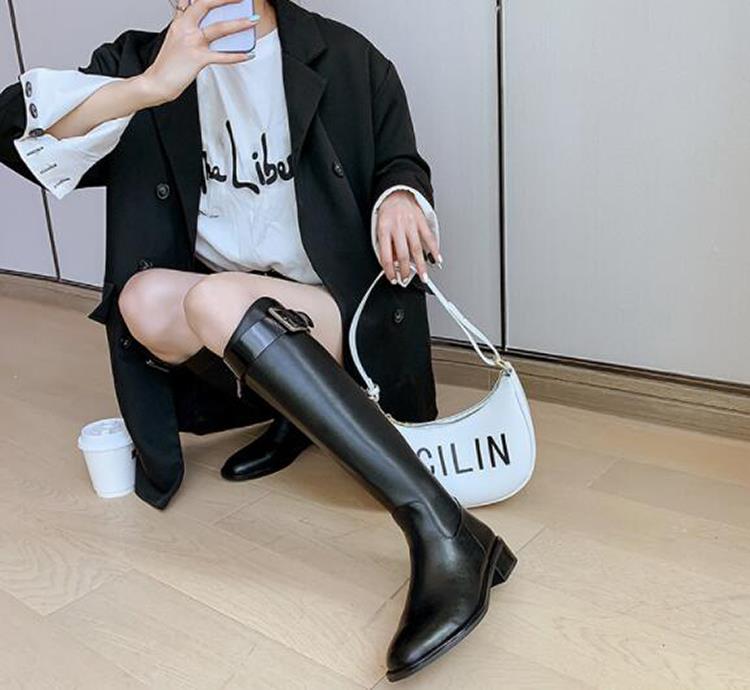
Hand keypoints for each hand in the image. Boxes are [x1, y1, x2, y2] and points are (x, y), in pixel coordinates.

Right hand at [142, 0, 258, 104]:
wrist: (156, 82)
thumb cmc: (168, 65)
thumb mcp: (174, 40)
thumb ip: (187, 29)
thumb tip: (205, 27)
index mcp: (179, 23)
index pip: (190, 1)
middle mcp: (185, 28)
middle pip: (206, 4)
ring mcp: (192, 42)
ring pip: (219, 28)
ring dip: (239, 23)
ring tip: (253, 20)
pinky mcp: (198, 58)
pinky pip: (222, 56)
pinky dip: (237, 56)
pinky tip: (249, 54)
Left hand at [375, 190, 440, 284]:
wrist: (396, 192)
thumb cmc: (387, 212)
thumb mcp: (379, 228)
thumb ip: (384, 245)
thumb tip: (392, 264)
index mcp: (384, 229)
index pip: (386, 255)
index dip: (389, 270)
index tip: (392, 279)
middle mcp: (398, 226)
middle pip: (403, 254)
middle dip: (405, 271)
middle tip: (406, 280)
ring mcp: (411, 223)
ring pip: (417, 249)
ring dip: (421, 266)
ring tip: (423, 277)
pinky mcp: (421, 220)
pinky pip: (429, 238)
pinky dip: (434, 250)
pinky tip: (436, 259)